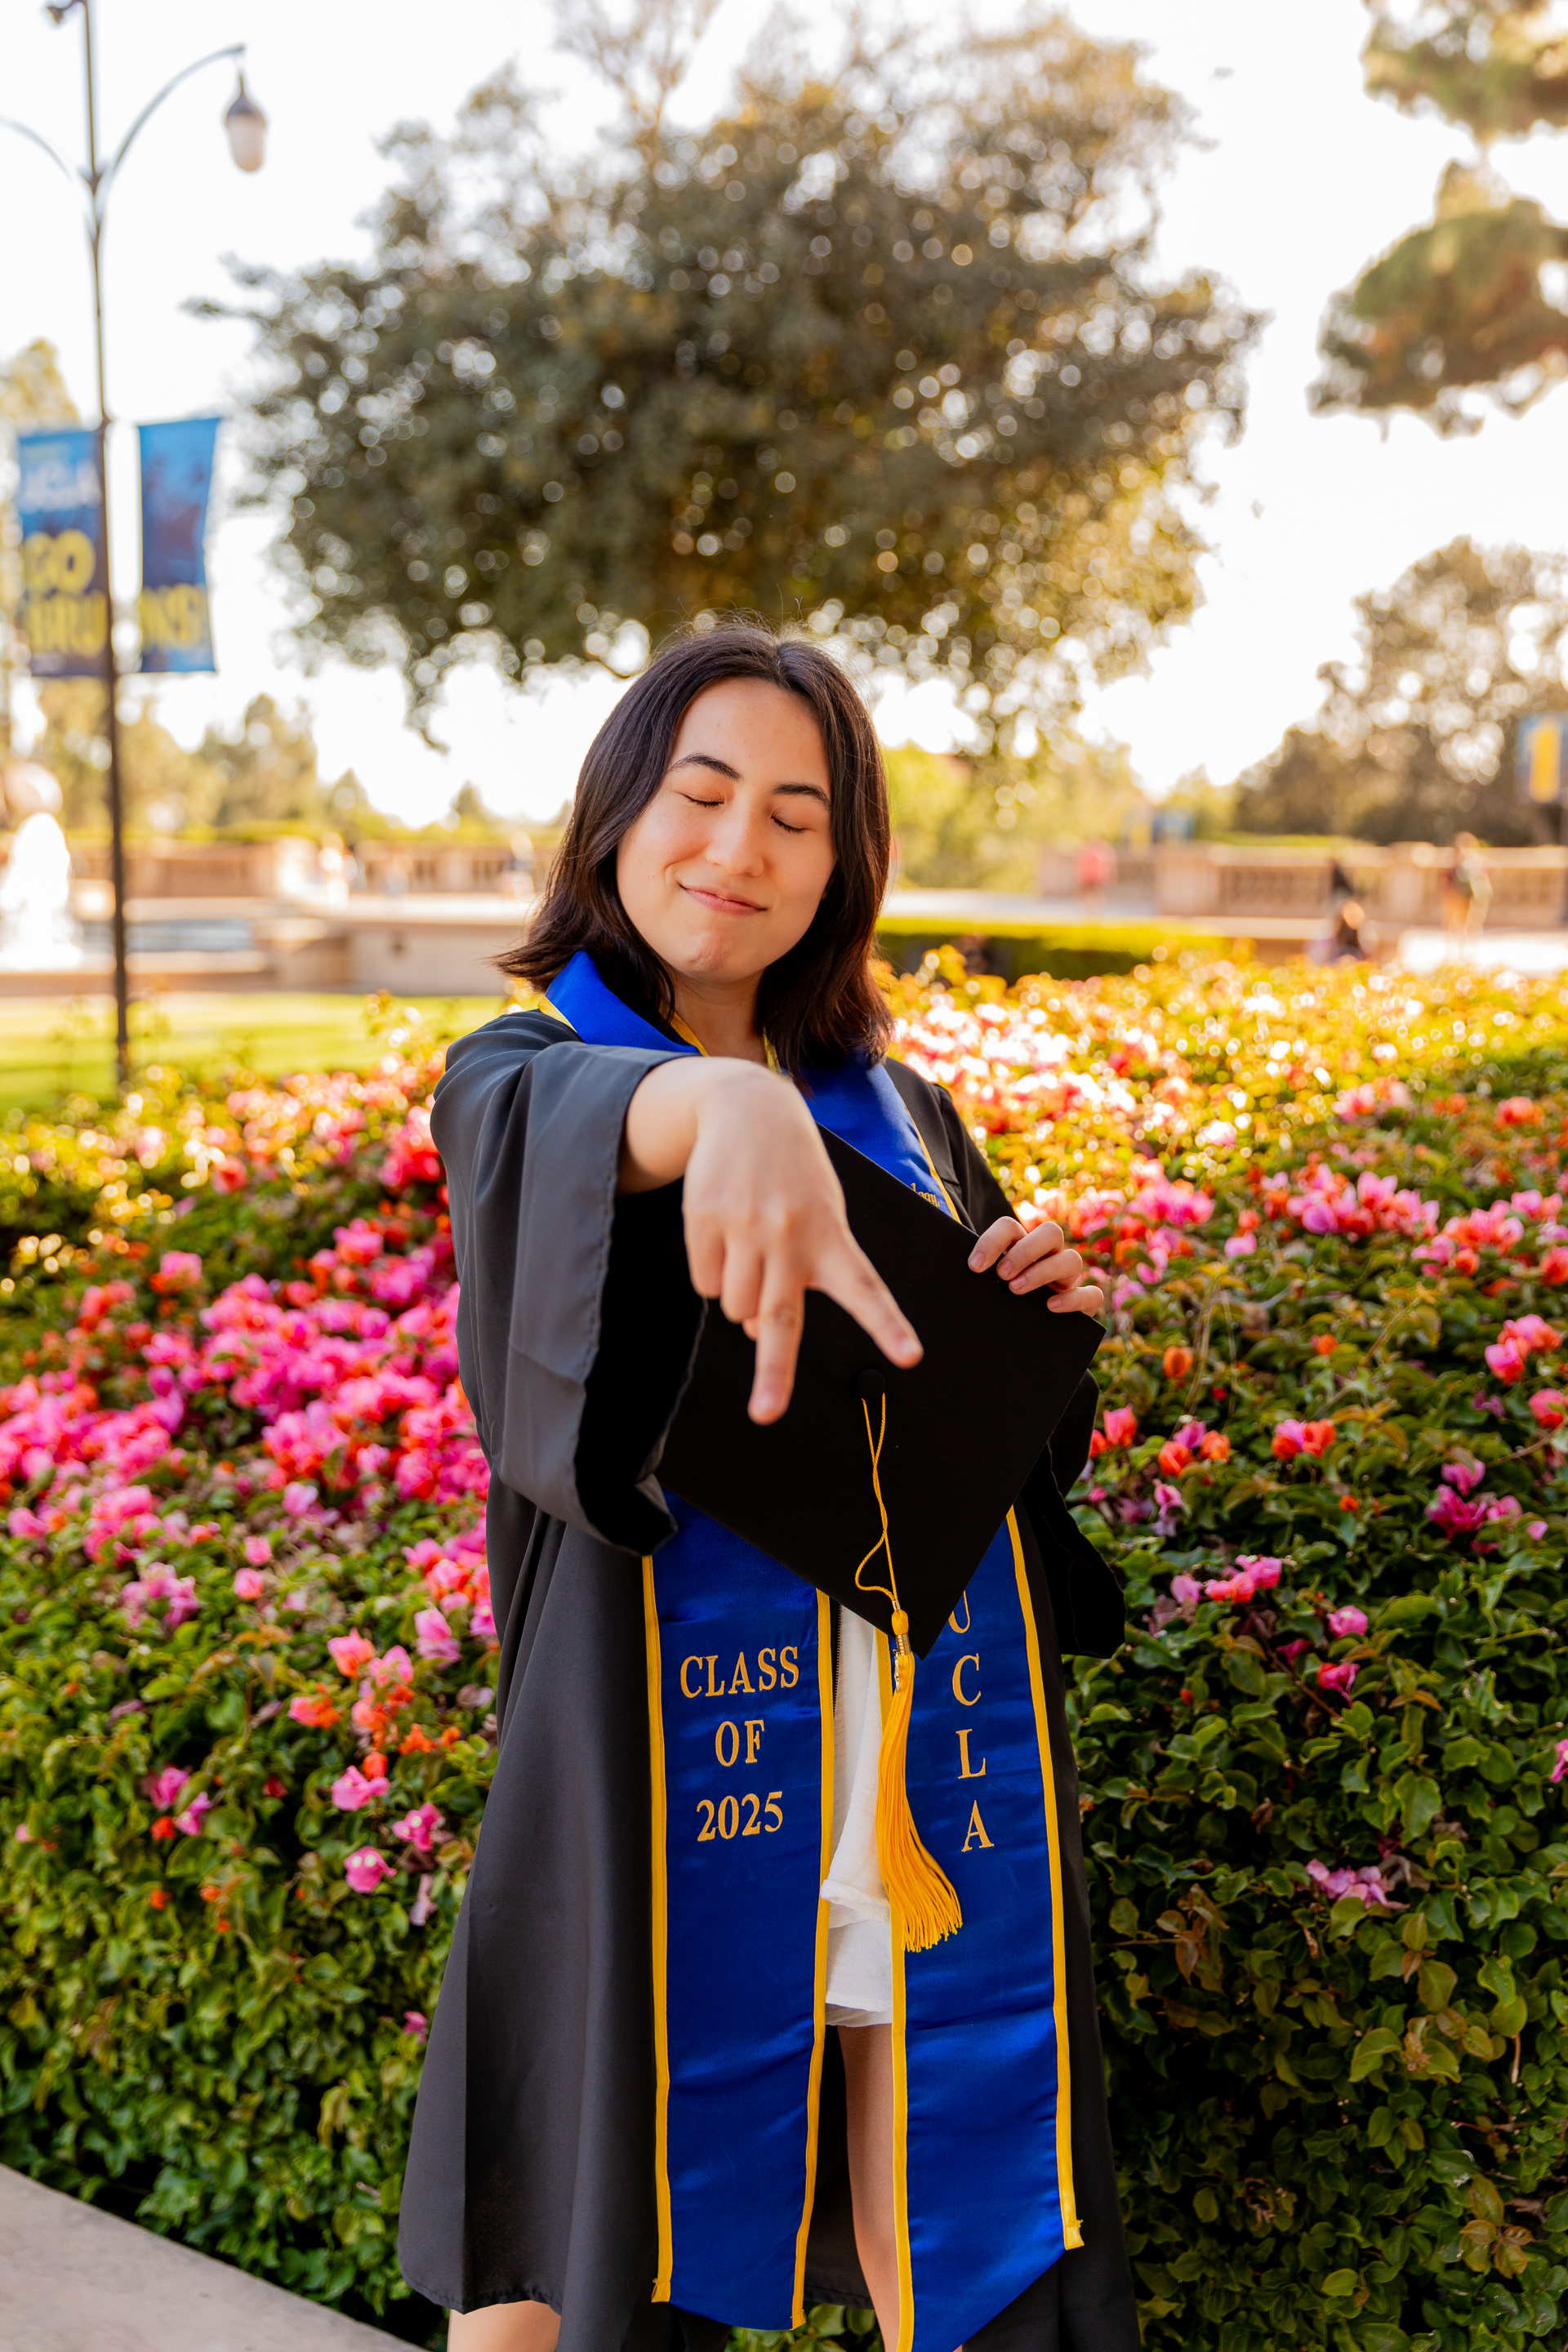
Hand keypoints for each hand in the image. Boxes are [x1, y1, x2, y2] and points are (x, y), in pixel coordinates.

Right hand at [624, 1059, 921, 1422]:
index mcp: (833, 1238)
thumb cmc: (793, 1179)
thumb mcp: (817, 1217)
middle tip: (766, 1415)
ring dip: (738, 1299)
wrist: (749, 1109)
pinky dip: (712, 1273)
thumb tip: (750, 1331)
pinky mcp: (706, 1219)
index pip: (867, 1289)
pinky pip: (704, 1282)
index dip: (887, 1326)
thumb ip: (797, 1276)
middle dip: (773, 1375)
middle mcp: (792, 1236)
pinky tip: (724, 1233)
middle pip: (779, 1321)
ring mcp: (747, 1228)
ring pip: (733, 1307)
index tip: (911, 1356)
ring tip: (751, 1251)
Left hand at [968, 1215, 1103, 1317]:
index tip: (975, 1266)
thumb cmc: (997, 1306)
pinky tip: (1050, 1306)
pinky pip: (1091, 1294)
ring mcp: (1067, 1279)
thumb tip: (963, 1273)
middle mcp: (1048, 1257)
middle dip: (1025, 1250)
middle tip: (1002, 1274)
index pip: (1010, 1227)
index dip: (993, 1241)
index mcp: (1020, 1246)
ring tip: (1016, 1290)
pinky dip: (1073, 1299)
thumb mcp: (986, 1290)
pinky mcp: (1083, 1303)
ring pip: (1071, 1259)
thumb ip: (977, 1279)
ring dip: (1044, 1271)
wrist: (1021, 1343)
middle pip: (1050, 1232)